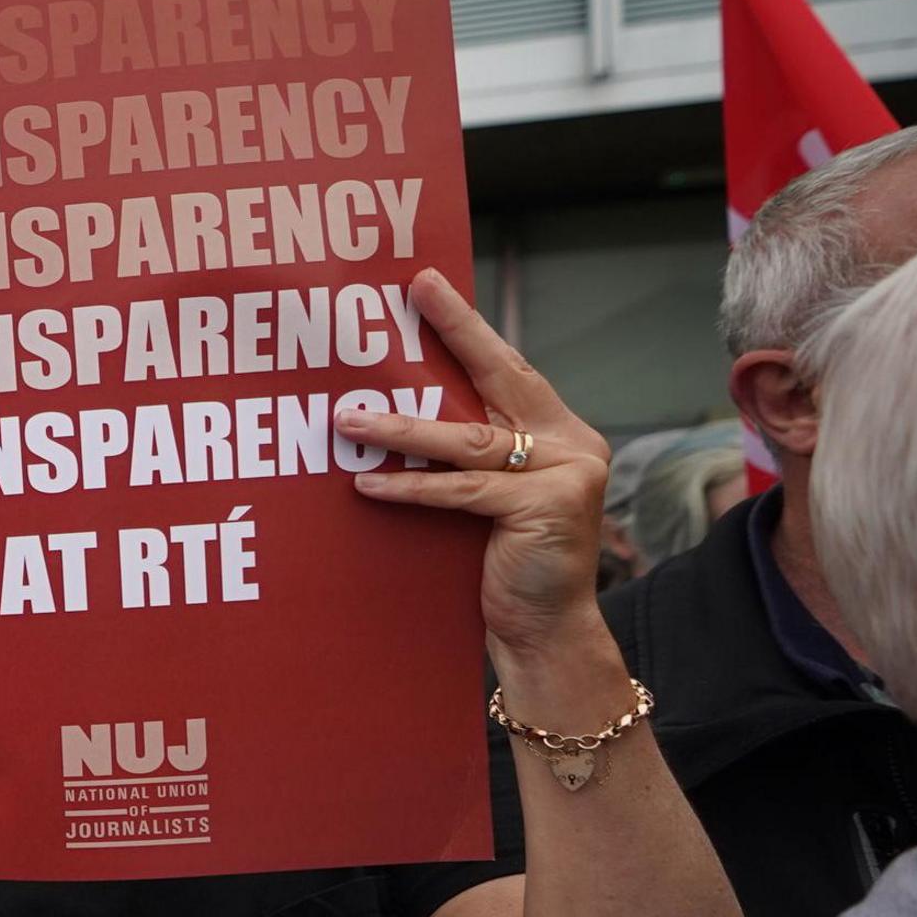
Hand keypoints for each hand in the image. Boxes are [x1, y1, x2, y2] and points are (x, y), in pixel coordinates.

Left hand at [339, 267, 614, 661]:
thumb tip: (387, 414)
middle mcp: (570, 442)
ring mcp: (565, 472)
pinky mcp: (546, 507)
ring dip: (401, 427)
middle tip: (412, 295)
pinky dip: (410, 487)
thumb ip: (463, 455)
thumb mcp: (484, 498)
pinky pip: (460, 490)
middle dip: (455, 332)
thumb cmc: (503, 563)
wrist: (543, 630)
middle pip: (500, 377)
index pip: (505, 369)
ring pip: (468, 439)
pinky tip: (365, 482)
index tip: (426, 286)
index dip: (466, 327)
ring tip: (346, 419)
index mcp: (557, 431)